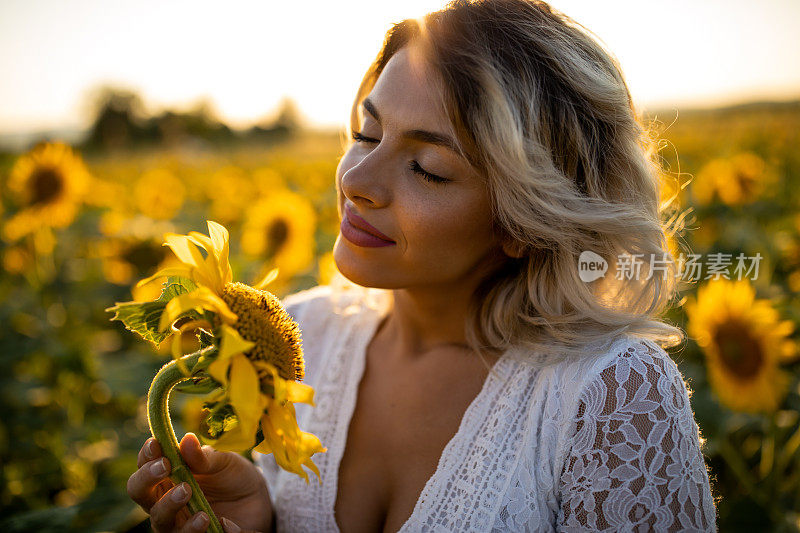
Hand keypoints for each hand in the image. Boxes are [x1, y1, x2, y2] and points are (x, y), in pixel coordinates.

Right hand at [127, 433, 272, 531]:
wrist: (258, 500)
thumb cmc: (232, 476)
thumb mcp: (223, 461)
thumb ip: (204, 456)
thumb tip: (187, 440)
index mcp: (168, 476)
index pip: (145, 466)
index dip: (146, 456)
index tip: (155, 444)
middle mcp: (165, 501)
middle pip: (140, 494)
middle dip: (147, 479)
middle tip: (166, 467)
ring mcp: (177, 523)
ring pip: (159, 522)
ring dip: (169, 506)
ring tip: (187, 491)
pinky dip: (195, 529)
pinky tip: (211, 518)